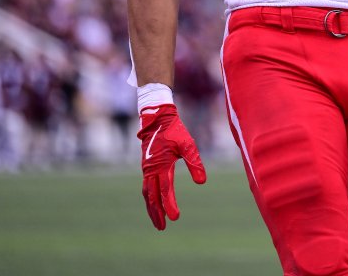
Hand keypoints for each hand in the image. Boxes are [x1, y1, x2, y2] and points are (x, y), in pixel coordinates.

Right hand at [138, 104, 206, 229]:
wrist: (157, 119)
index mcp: (161, 165)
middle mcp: (151, 170)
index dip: (170, 204)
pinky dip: (149, 198)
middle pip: (152, 197)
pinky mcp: (146, 168)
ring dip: (152, 208)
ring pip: (147, 194)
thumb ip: (195, 163)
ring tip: (157, 221)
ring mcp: (147, 169)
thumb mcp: (188, 145)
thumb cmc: (175, 131)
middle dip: (157, 213)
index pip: (165, 190)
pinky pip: (146, 187)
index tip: (175, 217)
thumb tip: (202, 182)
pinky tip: (153, 204)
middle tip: (162, 228)